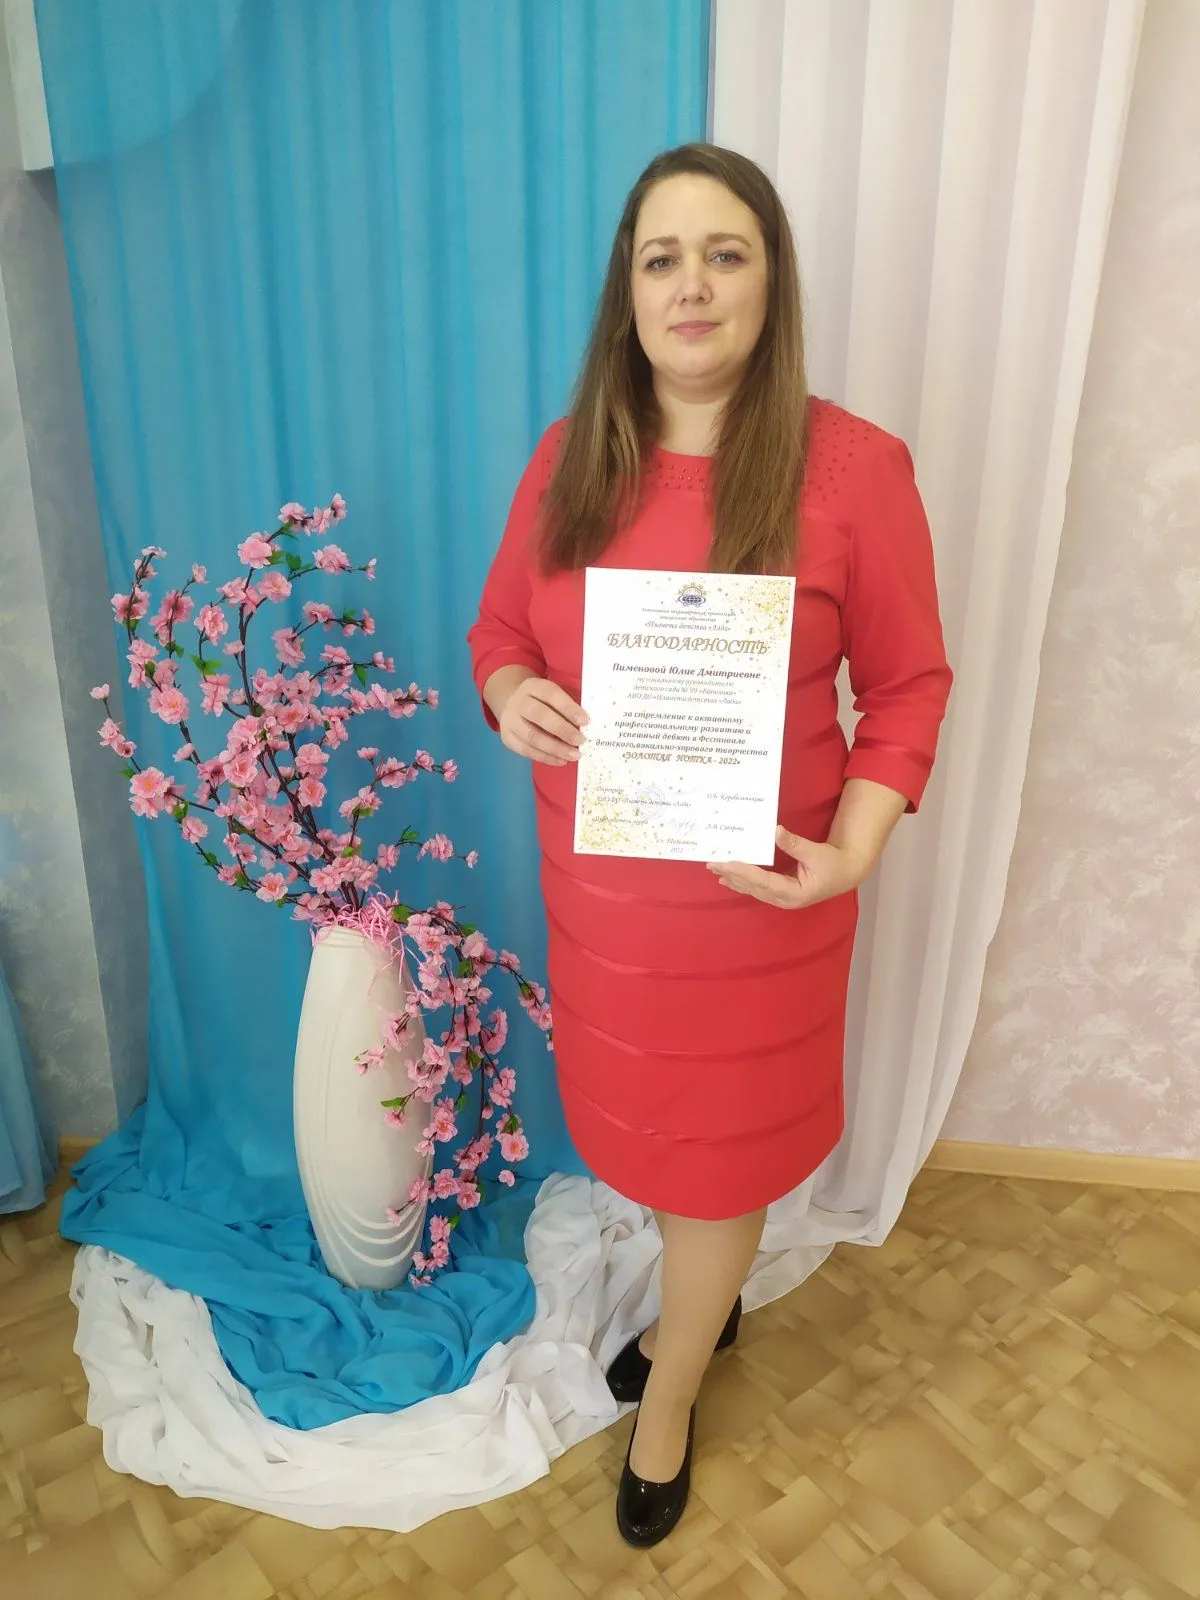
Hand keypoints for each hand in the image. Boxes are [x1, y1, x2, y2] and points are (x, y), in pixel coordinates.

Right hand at [497, 676, 587, 765]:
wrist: (512, 703)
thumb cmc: (542, 701)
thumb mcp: (552, 695)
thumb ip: (567, 707)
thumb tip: (585, 726)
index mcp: (533, 687)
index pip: (550, 694)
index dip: (568, 707)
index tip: (585, 721)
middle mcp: (518, 702)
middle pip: (539, 715)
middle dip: (562, 730)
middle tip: (580, 740)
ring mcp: (510, 721)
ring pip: (532, 737)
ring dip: (555, 748)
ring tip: (574, 755)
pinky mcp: (507, 737)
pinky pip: (526, 750)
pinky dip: (546, 757)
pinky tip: (561, 760)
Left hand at [707, 825, 872, 909]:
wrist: (847, 873)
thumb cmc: (834, 864)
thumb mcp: (817, 852)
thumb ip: (796, 844)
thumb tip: (776, 831)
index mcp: (794, 893)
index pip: (763, 881)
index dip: (743, 872)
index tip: (726, 863)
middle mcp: (785, 900)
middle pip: (753, 887)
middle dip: (732, 875)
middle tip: (712, 863)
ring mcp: (782, 899)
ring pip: (753, 889)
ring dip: (734, 879)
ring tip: (716, 870)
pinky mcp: (781, 893)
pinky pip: (758, 888)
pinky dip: (743, 881)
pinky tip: (730, 877)